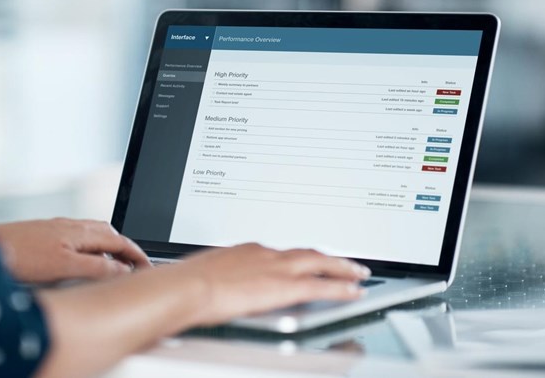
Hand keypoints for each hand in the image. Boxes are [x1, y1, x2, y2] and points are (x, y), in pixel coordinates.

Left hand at [0, 218, 150, 282]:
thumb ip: (96, 268)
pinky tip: (81, 263)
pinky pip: (77, 239)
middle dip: (125, 249)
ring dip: (108, 249)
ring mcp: (56, 229)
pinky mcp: (43, 235)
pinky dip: (90, 250)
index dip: (136, 255)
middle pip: (108, 234)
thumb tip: (122, 269)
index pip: (119, 241)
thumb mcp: (63, 267)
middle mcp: (70, 225)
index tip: (147, 267)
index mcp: (79, 231)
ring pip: (92, 236)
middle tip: (135, 267)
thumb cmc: (18, 255)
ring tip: (113, 267)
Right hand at [162, 242, 370, 325]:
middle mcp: (266, 254)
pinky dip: (341, 287)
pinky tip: (354, 292)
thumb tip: (216, 286)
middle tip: (347, 263)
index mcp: (248, 251)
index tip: (306, 261)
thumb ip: (221, 278)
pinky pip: (322, 285)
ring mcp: (277, 268)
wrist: (188, 286)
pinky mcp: (284, 286)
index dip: (299, 257)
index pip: (281, 253)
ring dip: (342, 268)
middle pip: (306, 252)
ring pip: (320, 263)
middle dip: (329, 258)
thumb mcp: (206, 274)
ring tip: (357, 273)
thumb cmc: (187, 283)